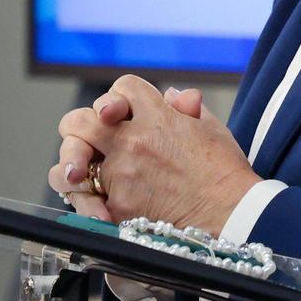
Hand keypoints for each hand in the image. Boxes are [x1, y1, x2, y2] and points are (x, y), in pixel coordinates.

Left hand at [48, 76, 258, 233]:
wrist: (230, 213)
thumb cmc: (225, 172)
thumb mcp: (212, 128)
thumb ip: (187, 108)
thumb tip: (171, 96)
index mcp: (159, 117)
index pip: (124, 87)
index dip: (121, 96)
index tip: (125, 111)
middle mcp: (133, 141)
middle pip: (80, 119)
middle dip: (82, 125)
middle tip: (92, 137)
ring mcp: (121, 173)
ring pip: (69, 159)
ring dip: (73, 162)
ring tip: (81, 172)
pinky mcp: (116, 206)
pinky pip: (81, 197)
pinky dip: (83, 199)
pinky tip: (92, 201)